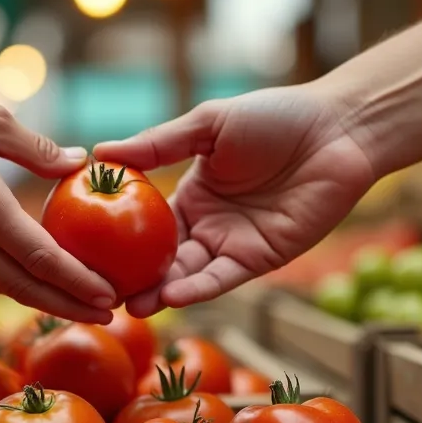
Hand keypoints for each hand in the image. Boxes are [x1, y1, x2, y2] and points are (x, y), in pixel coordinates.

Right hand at [0, 51, 115, 323]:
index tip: (109, 297)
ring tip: (75, 301)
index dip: (77, 283)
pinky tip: (31, 275)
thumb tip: (80, 164)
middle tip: (107, 314)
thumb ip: (38, 150)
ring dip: (35, 297)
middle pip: (19, 286)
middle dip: (65, 305)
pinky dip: (4, 278)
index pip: (39, 256)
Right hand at [94, 83, 375, 317]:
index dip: (116, 241)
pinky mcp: (262, 259)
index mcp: (191, 196)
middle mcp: (208, 227)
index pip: (143, 226)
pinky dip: (199, 288)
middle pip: (161, 260)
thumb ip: (159, 144)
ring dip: (161, 292)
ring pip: (189, 276)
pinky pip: (224, 279)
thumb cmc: (276, 118)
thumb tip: (101, 151)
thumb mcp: (209, 125)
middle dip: (132, 279)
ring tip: (130, 304)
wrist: (338, 130)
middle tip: (99, 293)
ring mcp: (233, 246)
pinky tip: (173, 294)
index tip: (83, 253)